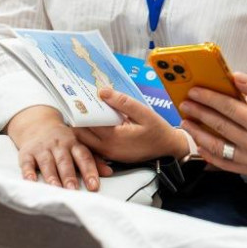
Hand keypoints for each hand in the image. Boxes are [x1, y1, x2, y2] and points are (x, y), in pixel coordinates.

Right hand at [5, 105, 107, 190]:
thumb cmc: (62, 141)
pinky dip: (28, 172)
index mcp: (74, 143)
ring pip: (47, 162)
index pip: (84, 157)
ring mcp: (43, 148)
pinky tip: (31, 181)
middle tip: (73, 189)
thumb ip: (93, 160)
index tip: (94, 186)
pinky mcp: (27, 152)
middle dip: (69, 176)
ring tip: (56, 188)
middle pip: (65, 161)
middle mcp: (59, 145)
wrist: (39, 126)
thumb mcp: (78, 146)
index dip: (90, 171)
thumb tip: (109, 172)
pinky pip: (27, 163)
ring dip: (51, 176)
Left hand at [73, 88, 187, 161]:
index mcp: (114, 137)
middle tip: (79, 104)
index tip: (77, 97)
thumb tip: (102, 91)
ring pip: (85, 141)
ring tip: (85, 112)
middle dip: (77, 120)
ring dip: (83, 128)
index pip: (88, 122)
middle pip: (81, 134)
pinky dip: (91, 134)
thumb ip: (123, 102)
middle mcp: (108, 148)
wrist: (169, 149)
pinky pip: (93, 145)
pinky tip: (95, 123)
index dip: (81, 109)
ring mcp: (109, 154)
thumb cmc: (158, 131)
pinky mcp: (111, 156)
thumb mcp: (144, 112)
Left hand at [179, 72, 246, 176]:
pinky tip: (201, 146)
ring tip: (186, 123)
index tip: (195, 91)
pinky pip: (227, 164)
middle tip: (184, 103)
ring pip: (218, 147)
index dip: (209, 98)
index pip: (228, 108)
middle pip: (219, 126)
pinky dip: (212, 156)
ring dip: (199, 134)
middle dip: (199, 113)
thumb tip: (236, 77)